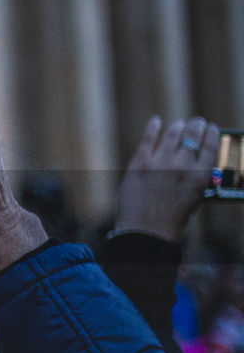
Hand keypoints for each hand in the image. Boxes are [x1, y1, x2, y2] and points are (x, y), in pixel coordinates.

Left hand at [113, 115, 216, 242]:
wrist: (145, 231)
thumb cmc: (171, 219)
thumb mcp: (194, 199)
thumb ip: (196, 179)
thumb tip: (196, 162)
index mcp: (200, 176)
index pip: (210, 146)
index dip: (212, 134)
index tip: (212, 128)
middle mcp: (183, 166)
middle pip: (193, 136)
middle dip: (196, 126)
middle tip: (196, 122)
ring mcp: (160, 163)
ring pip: (172, 134)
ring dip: (178, 126)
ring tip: (179, 125)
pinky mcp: (139, 163)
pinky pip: (148, 138)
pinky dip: (153, 127)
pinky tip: (156, 121)